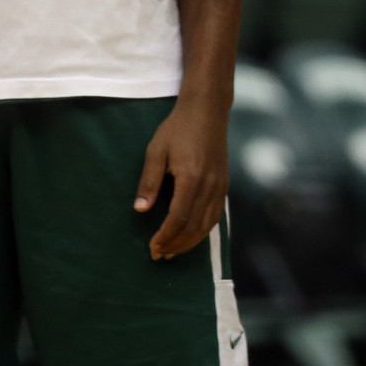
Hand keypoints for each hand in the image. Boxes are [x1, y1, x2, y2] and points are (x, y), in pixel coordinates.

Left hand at [134, 98, 229, 260]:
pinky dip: (202, 231)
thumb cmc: (178, 128)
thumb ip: (149, 181)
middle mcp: (210, 185)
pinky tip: (190, 236)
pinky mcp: (224, 185)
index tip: (152, 247)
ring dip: (189, 242)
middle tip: (158, 254)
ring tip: (172, 251)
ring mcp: (220, 186)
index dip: (165, 237)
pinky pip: (215, 216)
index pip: (179, 218)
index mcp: (192, 177)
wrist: (207, 110)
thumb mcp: (157, 150)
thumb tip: (140, 210)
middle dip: (175, 245)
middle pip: (194, 227)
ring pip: (207, 225)